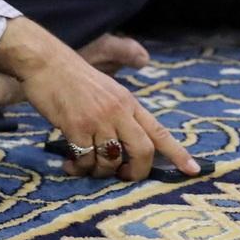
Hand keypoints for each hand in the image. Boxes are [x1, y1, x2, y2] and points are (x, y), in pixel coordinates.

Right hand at [2, 21, 197, 179]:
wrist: (45, 62)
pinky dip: (79, 168)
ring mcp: (98, 120)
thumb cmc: (73, 78)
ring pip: (111, 161)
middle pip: (142, 152)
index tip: (194, 171)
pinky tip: (70, 165)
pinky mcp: (76, 127)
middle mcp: (118, 112)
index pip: (159, 132)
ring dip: (100, 171)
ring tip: (86, 167)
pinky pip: (86, 160)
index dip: (178, 154)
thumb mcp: (107, 91)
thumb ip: (121, 114)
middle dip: (137, 172)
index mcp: (129, 103)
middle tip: (123, 176)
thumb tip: (127, 146)